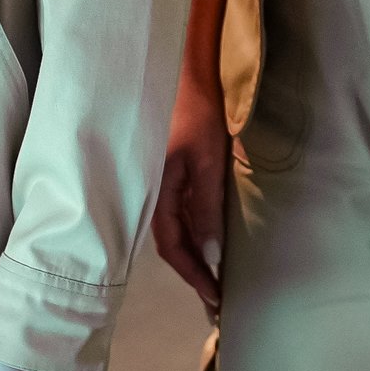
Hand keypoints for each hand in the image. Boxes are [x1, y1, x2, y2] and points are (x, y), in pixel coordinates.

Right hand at [149, 72, 231, 314]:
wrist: (187, 72)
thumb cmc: (197, 114)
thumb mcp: (207, 164)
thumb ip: (207, 210)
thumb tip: (213, 257)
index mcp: (157, 191)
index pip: (172, 246)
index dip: (193, 274)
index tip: (215, 297)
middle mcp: (153, 191)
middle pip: (171, 242)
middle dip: (192, 272)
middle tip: (215, 298)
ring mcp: (161, 181)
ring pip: (174, 229)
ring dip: (193, 254)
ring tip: (213, 277)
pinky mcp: (171, 172)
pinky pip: (178, 212)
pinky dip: (193, 232)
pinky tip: (206, 241)